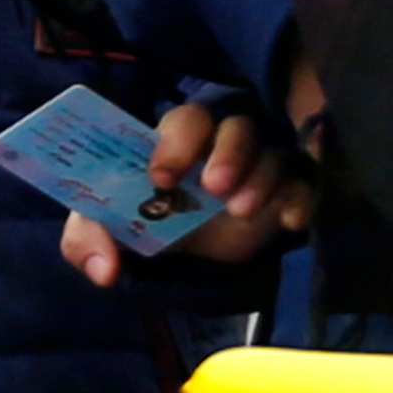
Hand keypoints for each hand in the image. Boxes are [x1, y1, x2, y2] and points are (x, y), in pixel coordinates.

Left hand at [61, 92, 314, 291]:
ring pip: (270, 152)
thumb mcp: (111, 232)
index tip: (161, 177)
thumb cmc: (152, 224)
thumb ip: (87, 240)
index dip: (174, 142)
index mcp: (174, 143)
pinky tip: (289, 222)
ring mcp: (256, 163)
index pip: (181, 122)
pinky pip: (304, 179)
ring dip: (259, 179)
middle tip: (214, 188)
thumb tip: (103, 271)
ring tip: (241, 212)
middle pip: (233, 124)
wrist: (197, 258)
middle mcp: (218, 144)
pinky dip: (300, 196)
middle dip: (227, 151)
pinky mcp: (286, 187)